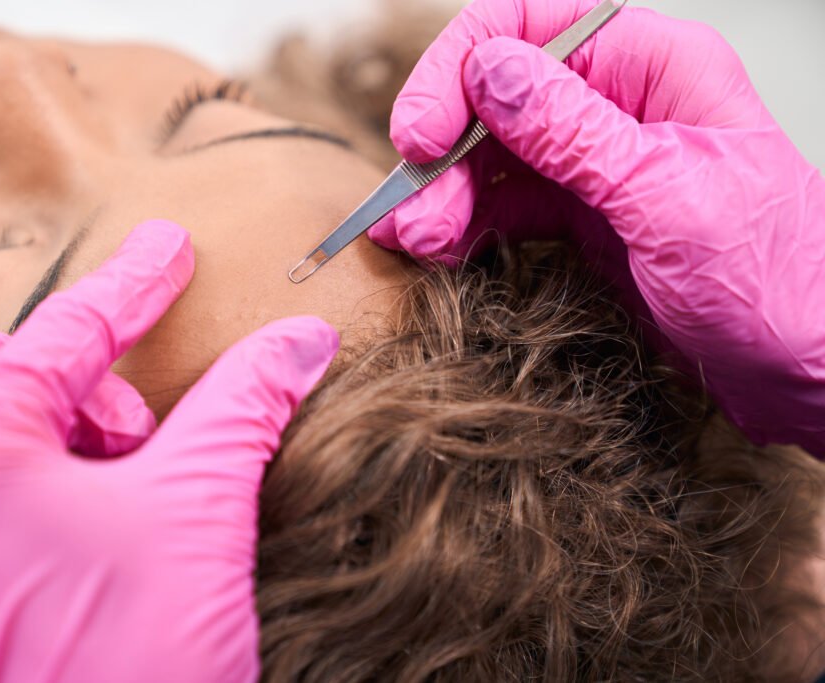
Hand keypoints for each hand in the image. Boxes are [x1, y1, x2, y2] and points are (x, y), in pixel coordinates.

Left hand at [0, 220, 338, 682]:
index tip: (168, 247)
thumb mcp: (201, 506)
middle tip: (148, 433)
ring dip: (65, 447)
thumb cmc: (136, 654)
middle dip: (84, 386)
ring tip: (129, 502)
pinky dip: (35, 499)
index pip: (65, 332)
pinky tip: (95, 543)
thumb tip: (303, 339)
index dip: (132, 284)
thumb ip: (246, 402)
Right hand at [369, 0, 824, 453]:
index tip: (424, 132)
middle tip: (414, 210)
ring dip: (445, 196)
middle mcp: (619, 104)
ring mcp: (597, 164)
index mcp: (655, 68)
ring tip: (419, 241)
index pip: (532, 25)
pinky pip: (506, 207)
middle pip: (498, 98)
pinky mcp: (585, 218)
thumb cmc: (778, 281)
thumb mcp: (667, 198)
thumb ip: (574, 134)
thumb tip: (492, 74)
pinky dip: (466, 225)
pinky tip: (438, 246)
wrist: (808, 367)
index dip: (463, 69)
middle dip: (446, 152)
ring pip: (493, 158)